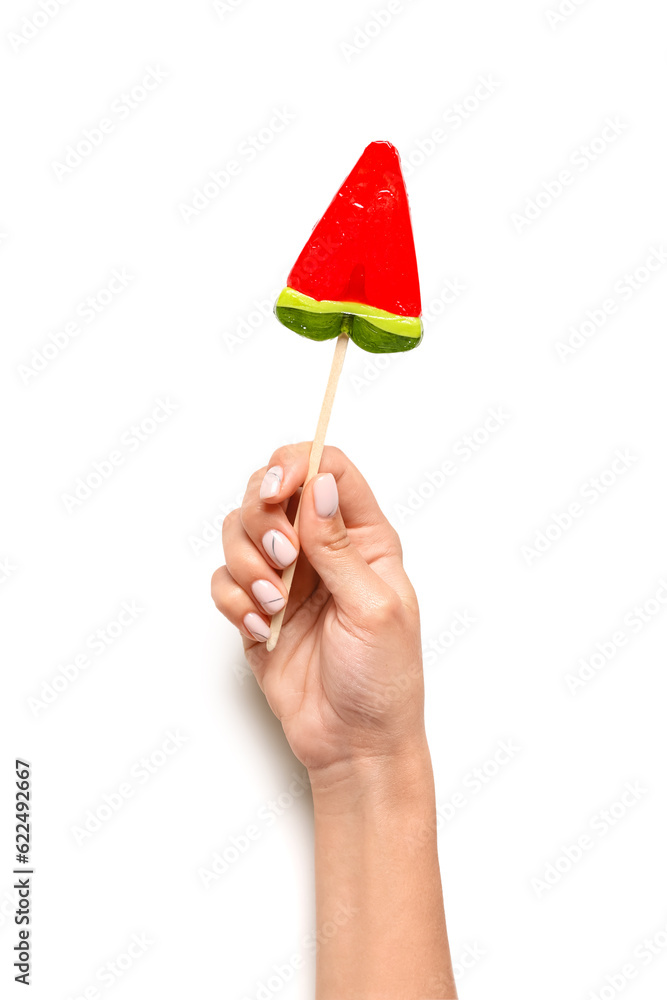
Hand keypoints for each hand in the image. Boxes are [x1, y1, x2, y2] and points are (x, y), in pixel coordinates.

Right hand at [211, 443, 426, 776]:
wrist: (354, 744)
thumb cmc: (382, 680)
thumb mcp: (373, 608)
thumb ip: (340, 547)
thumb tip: (319, 484)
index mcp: (364, 538)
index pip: (329, 469)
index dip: (297, 465)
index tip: (278, 491)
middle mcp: (322, 548)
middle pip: (271, 490)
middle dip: (263, 518)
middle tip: (282, 557)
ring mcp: (285, 577)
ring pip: (238, 530)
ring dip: (247, 561)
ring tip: (273, 603)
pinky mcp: (255, 608)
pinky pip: (223, 579)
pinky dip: (233, 598)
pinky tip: (259, 626)